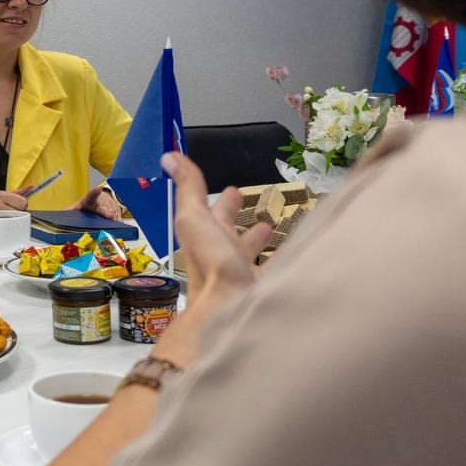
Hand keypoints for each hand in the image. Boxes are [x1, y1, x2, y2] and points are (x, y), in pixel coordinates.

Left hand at [67, 186, 121, 219]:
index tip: (98, 189)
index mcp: (89, 201)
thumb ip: (70, 210)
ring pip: (113, 211)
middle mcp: (100, 201)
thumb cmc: (88, 205)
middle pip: (104, 207)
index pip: (91, 196)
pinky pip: (118, 216)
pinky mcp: (117, 208)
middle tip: (110, 216)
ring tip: (113, 220)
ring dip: (113, 217)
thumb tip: (60, 213)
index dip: (94, 193)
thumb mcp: (79, 206)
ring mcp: (109, 204)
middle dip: (107, 211)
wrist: (101, 197)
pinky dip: (118, 220)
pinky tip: (117, 222)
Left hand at [161, 152, 270, 305]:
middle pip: (231, 235)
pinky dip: (284, 260)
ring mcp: (242, 275)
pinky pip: (276, 270)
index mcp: (205, 239)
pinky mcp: (263, 290)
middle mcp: (221, 256)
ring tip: (271, 228)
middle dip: (240, 222)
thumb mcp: (194, 218)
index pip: (212, 215)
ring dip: (258, 240)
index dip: (221, 202)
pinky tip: (296, 255)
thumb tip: (169, 155)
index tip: (233, 190)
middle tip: (255, 212)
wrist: (230, 310)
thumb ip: (188, 188)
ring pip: (250, 254)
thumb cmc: (212, 262)